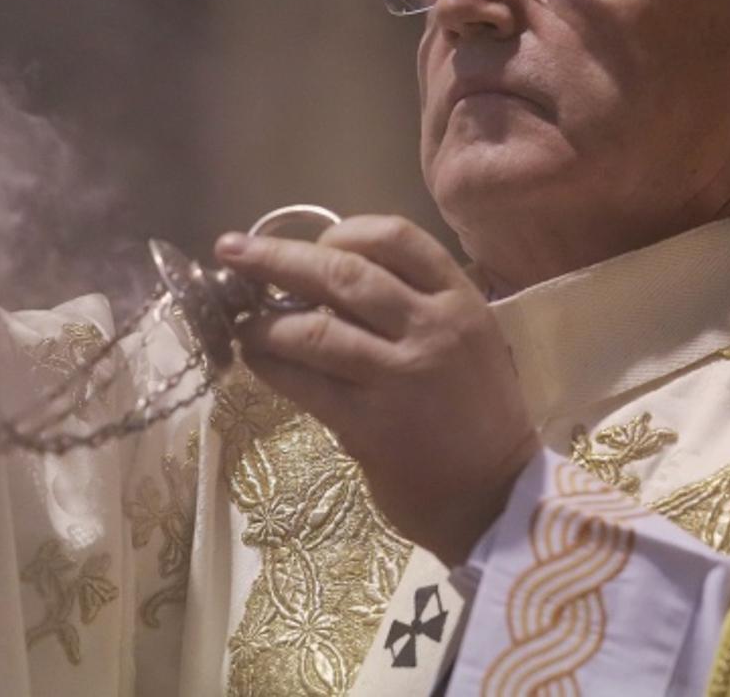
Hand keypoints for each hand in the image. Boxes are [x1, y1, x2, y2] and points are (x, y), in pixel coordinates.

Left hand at [215, 215, 537, 564]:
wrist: (498, 497)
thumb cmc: (478, 413)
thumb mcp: (467, 340)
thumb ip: (412, 306)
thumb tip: (324, 281)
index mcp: (460, 300)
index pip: (396, 238)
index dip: (342, 232)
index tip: (314, 243)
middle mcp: (432, 329)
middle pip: (343, 274)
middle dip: (277, 258)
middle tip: (231, 251)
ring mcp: (400, 376)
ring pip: (314, 329)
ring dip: (264, 320)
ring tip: (240, 321)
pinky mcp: (370, 424)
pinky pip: (305, 383)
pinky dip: (271, 365)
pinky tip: (254, 359)